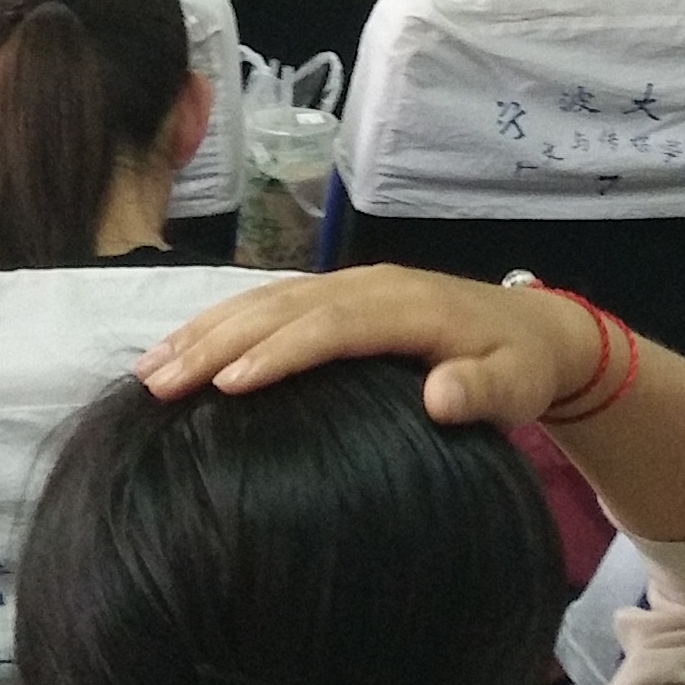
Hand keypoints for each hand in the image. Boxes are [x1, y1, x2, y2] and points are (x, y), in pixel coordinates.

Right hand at [141, 266, 601, 430]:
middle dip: (216, 342)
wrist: (534, 329)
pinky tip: (181, 351)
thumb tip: (441, 398)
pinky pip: (267, 303)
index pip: (331, 326)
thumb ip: (484, 391)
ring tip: (150, 370)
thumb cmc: (520, 365)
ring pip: (263, 301)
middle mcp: (366, 286)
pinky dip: (219, 325)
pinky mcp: (334, 296)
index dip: (280, 352)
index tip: (230, 386)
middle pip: (280, 307)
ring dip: (204, 332)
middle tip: (160, 383)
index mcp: (407, 306)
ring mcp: (346, 286)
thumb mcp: (518, 385)